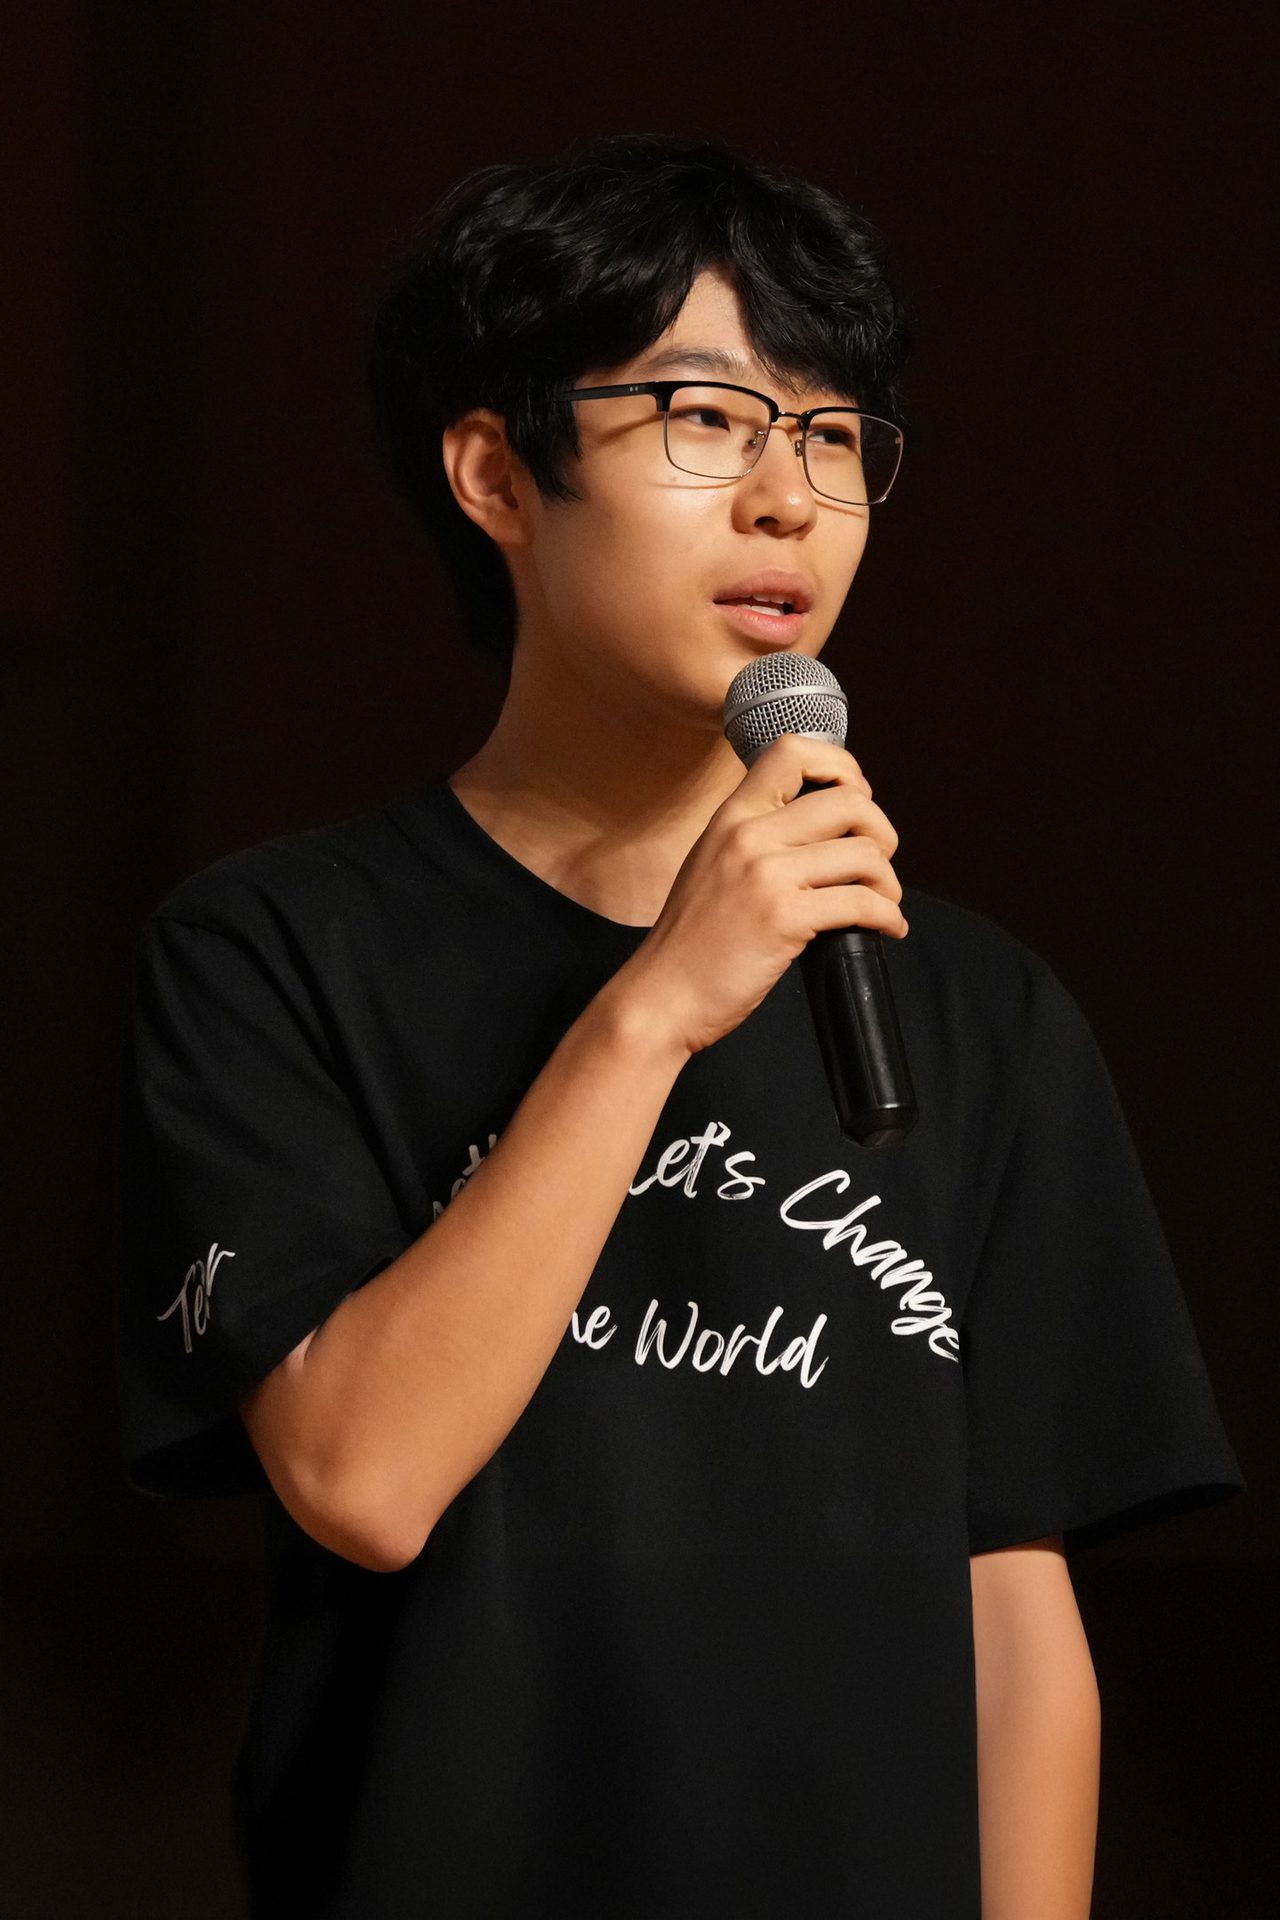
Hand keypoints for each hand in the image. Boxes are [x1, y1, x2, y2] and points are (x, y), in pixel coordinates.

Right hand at [614, 732, 906, 1058]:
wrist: (661, 997)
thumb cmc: (689, 944)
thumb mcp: (711, 867)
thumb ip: (753, 841)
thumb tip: (819, 835)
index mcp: (730, 817)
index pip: (792, 752)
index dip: (841, 768)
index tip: (856, 800)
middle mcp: (748, 835)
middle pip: (849, 802)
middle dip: (881, 832)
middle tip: (877, 865)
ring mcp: (766, 876)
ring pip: (864, 853)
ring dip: (888, 882)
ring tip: (883, 903)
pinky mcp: (784, 919)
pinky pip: (862, 903)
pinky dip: (888, 917)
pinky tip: (886, 929)